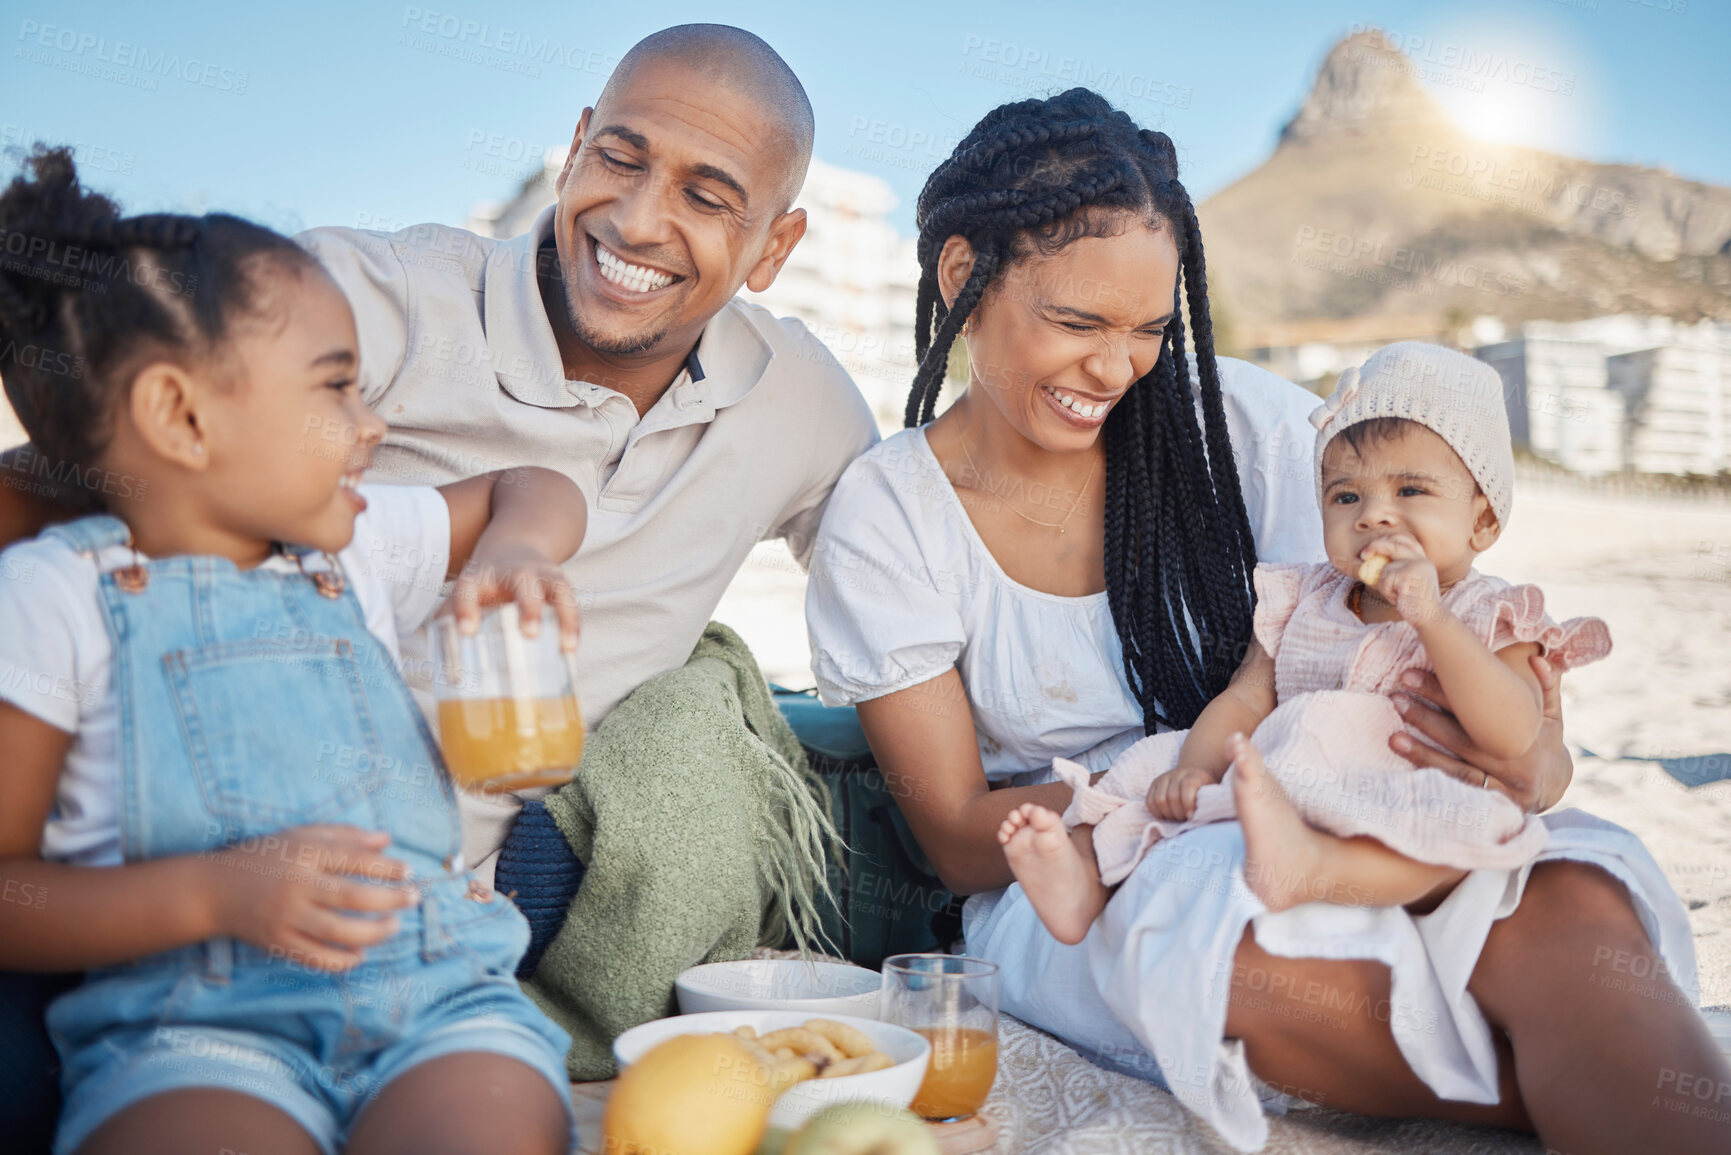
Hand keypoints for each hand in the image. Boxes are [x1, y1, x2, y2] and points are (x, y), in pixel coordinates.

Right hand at [203, 824, 419, 971]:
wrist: (214, 890)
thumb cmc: (265, 857)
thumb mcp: (301, 836)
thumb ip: (344, 837)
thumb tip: (387, 841)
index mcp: (303, 854)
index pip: (352, 859)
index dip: (385, 866)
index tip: (409, 871)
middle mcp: (295, 886)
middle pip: (350, 896)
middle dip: (388, 899)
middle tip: (413, 898)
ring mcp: (285, 918)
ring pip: (336, 931)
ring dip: (372, 932)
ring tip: (394, 926)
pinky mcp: (277, 943)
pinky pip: (314, 957)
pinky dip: (341, 959)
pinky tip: (360, 953)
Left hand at [442, 544, 580, 650]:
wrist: (515, 546)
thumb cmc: (484, 583)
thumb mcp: (464, 593)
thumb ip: (448, 623)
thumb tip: (447, 675)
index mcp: (480, 577)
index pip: (469, 588)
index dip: (466, 608)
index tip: (467, 631)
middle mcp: (512, 571)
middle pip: (523, 582)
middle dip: (529, 607)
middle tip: (531, 634)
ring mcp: (540, 575)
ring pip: (555, 588)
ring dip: (563, 615)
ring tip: (566, 646)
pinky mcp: (560, 582)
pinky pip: (571, 601)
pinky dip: (573, 624)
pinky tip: (572, 647)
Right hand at [1148, 766, 1215, 821]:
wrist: (1193, 774)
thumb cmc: (1204, 789)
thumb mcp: (1212, 792)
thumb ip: (1209, 801)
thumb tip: (1204, 815)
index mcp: (1193, 775)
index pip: (1187, 786)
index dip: (1188, 804)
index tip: (1192, 817)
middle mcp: (1176, 774)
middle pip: (1171, 797)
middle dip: (1178, 813)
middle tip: (1185, 819)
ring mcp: (1163, 778)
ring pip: (1158, 801)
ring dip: (1167, 814)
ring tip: (1176, 818)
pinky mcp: (1153, 785)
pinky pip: (1149, 802)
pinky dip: (1157, 813)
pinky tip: (1167, 816)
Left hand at [1361, 533, 1441, 624]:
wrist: (1430, 618)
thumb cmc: (1416, 603)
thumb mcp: (1411, 581)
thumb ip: (1400, 569)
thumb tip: (1373, 559)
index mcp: (1423, 560)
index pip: (1407, 540)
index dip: (1391, 538)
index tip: (1378, 543)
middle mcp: (1421, 560)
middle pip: (1393, 545)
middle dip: (1375, 546)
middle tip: (1363, 555)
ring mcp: (1416, 567)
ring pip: (1385, 569)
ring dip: (1385, 585)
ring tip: (1398, 595)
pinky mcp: (1407, 577)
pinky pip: (1384, 581)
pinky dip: (1386, 592)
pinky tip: (1399, 599)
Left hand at [1389, 654, 1571, 812]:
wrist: (1554, 786)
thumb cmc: (1544, 740)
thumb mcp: (1551, 714)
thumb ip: (1547, 686)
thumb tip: (1538, 657)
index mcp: (1529, 736)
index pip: (1481, 712)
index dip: (1445, 693)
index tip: (1413, 675)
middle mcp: (1515, 763)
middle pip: (1464, 739)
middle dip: (1426, 718)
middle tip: (1397, 698)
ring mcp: (1503, 787)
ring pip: (1458, 769)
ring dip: (1423, 753)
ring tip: (1394, 738)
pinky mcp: (1491, 806)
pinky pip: (1458, 792)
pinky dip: (1434, 778)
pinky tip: (1410, 767)